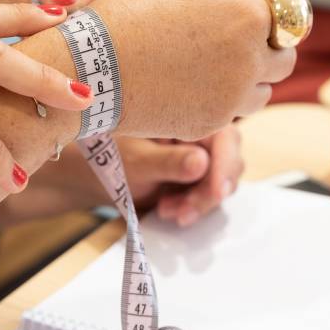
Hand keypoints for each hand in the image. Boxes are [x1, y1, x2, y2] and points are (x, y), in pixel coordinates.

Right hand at [90, 0, 296, 139]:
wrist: (91, 68)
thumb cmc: (127, 20)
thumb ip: (221, 10)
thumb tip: (238, 23)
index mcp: (247, 17)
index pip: (284, 22)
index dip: (267, 24)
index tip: (255, 27)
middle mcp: (249, 59)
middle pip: (284, 62)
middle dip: (266, 55)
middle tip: (238, 52)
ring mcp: (232, 97)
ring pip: (261, 94)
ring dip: (247, 85)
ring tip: (210, 74)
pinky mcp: (211, 124)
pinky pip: (230, 115)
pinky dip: (218, 105)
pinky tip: (187, 91)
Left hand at [120, 126, 243, 226]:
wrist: (100, 177)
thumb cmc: (113, 158)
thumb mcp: (137, 161)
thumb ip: (168, 161)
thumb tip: (202, 162)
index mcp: (188, 118)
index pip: (224, 138)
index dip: (225, 165)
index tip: (217, 193)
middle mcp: (201, 136)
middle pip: (229, 164)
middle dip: (208, 192)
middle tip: (182, 211)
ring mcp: (202, 158)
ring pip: (220, 185)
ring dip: (198, 204)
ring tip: (165, 210)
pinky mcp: (198, 179)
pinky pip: (208, 197)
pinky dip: (191, 208)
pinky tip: (167, 210)